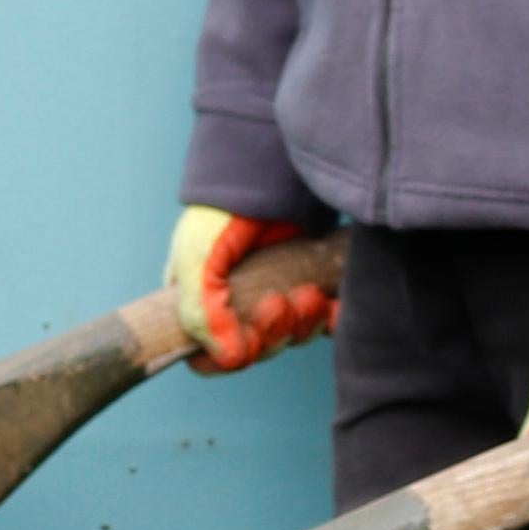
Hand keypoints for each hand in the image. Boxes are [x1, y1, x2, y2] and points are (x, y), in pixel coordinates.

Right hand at [167, 206, 337, 373]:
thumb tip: (231, 358)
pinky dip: (332, 321)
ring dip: (302, 324)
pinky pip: (326, 321)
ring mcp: (279, 294)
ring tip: (307, 293)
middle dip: (272, 334)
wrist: (269, 170)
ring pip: (292, 337)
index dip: (228, 358)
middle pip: (257, 350)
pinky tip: (332, 306)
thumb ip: (201, 312)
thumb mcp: (196, 259)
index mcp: (203, 304)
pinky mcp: (314, 283)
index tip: (245, 340)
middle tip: (280, 302)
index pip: (209, 356)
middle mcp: (240, 305)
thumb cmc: (220, 213)